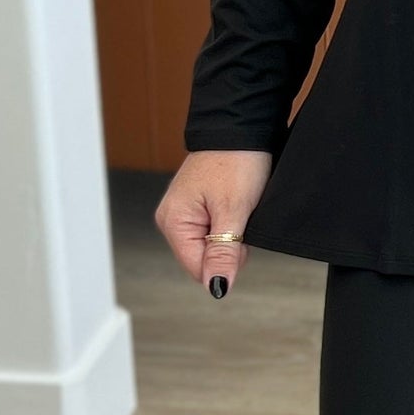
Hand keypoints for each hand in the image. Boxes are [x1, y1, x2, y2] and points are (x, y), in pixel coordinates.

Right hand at [155, 149, 272, 298]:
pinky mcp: (197, 206)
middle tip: (241, 217)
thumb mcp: (233, 211)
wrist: (241, 127)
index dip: (225, 261)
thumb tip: (217, 287)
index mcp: (173, 222)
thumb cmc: (236, 161)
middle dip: (228, 248)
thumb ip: (223, 252)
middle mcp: (172, 218)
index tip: (240, 236)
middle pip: (203, 258)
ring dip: (230, 234)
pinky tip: (236, 204)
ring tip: (238, 206)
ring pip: (211, 245)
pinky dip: (229, 223)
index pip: (198, 269)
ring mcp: (184, 212)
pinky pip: (213, 230)